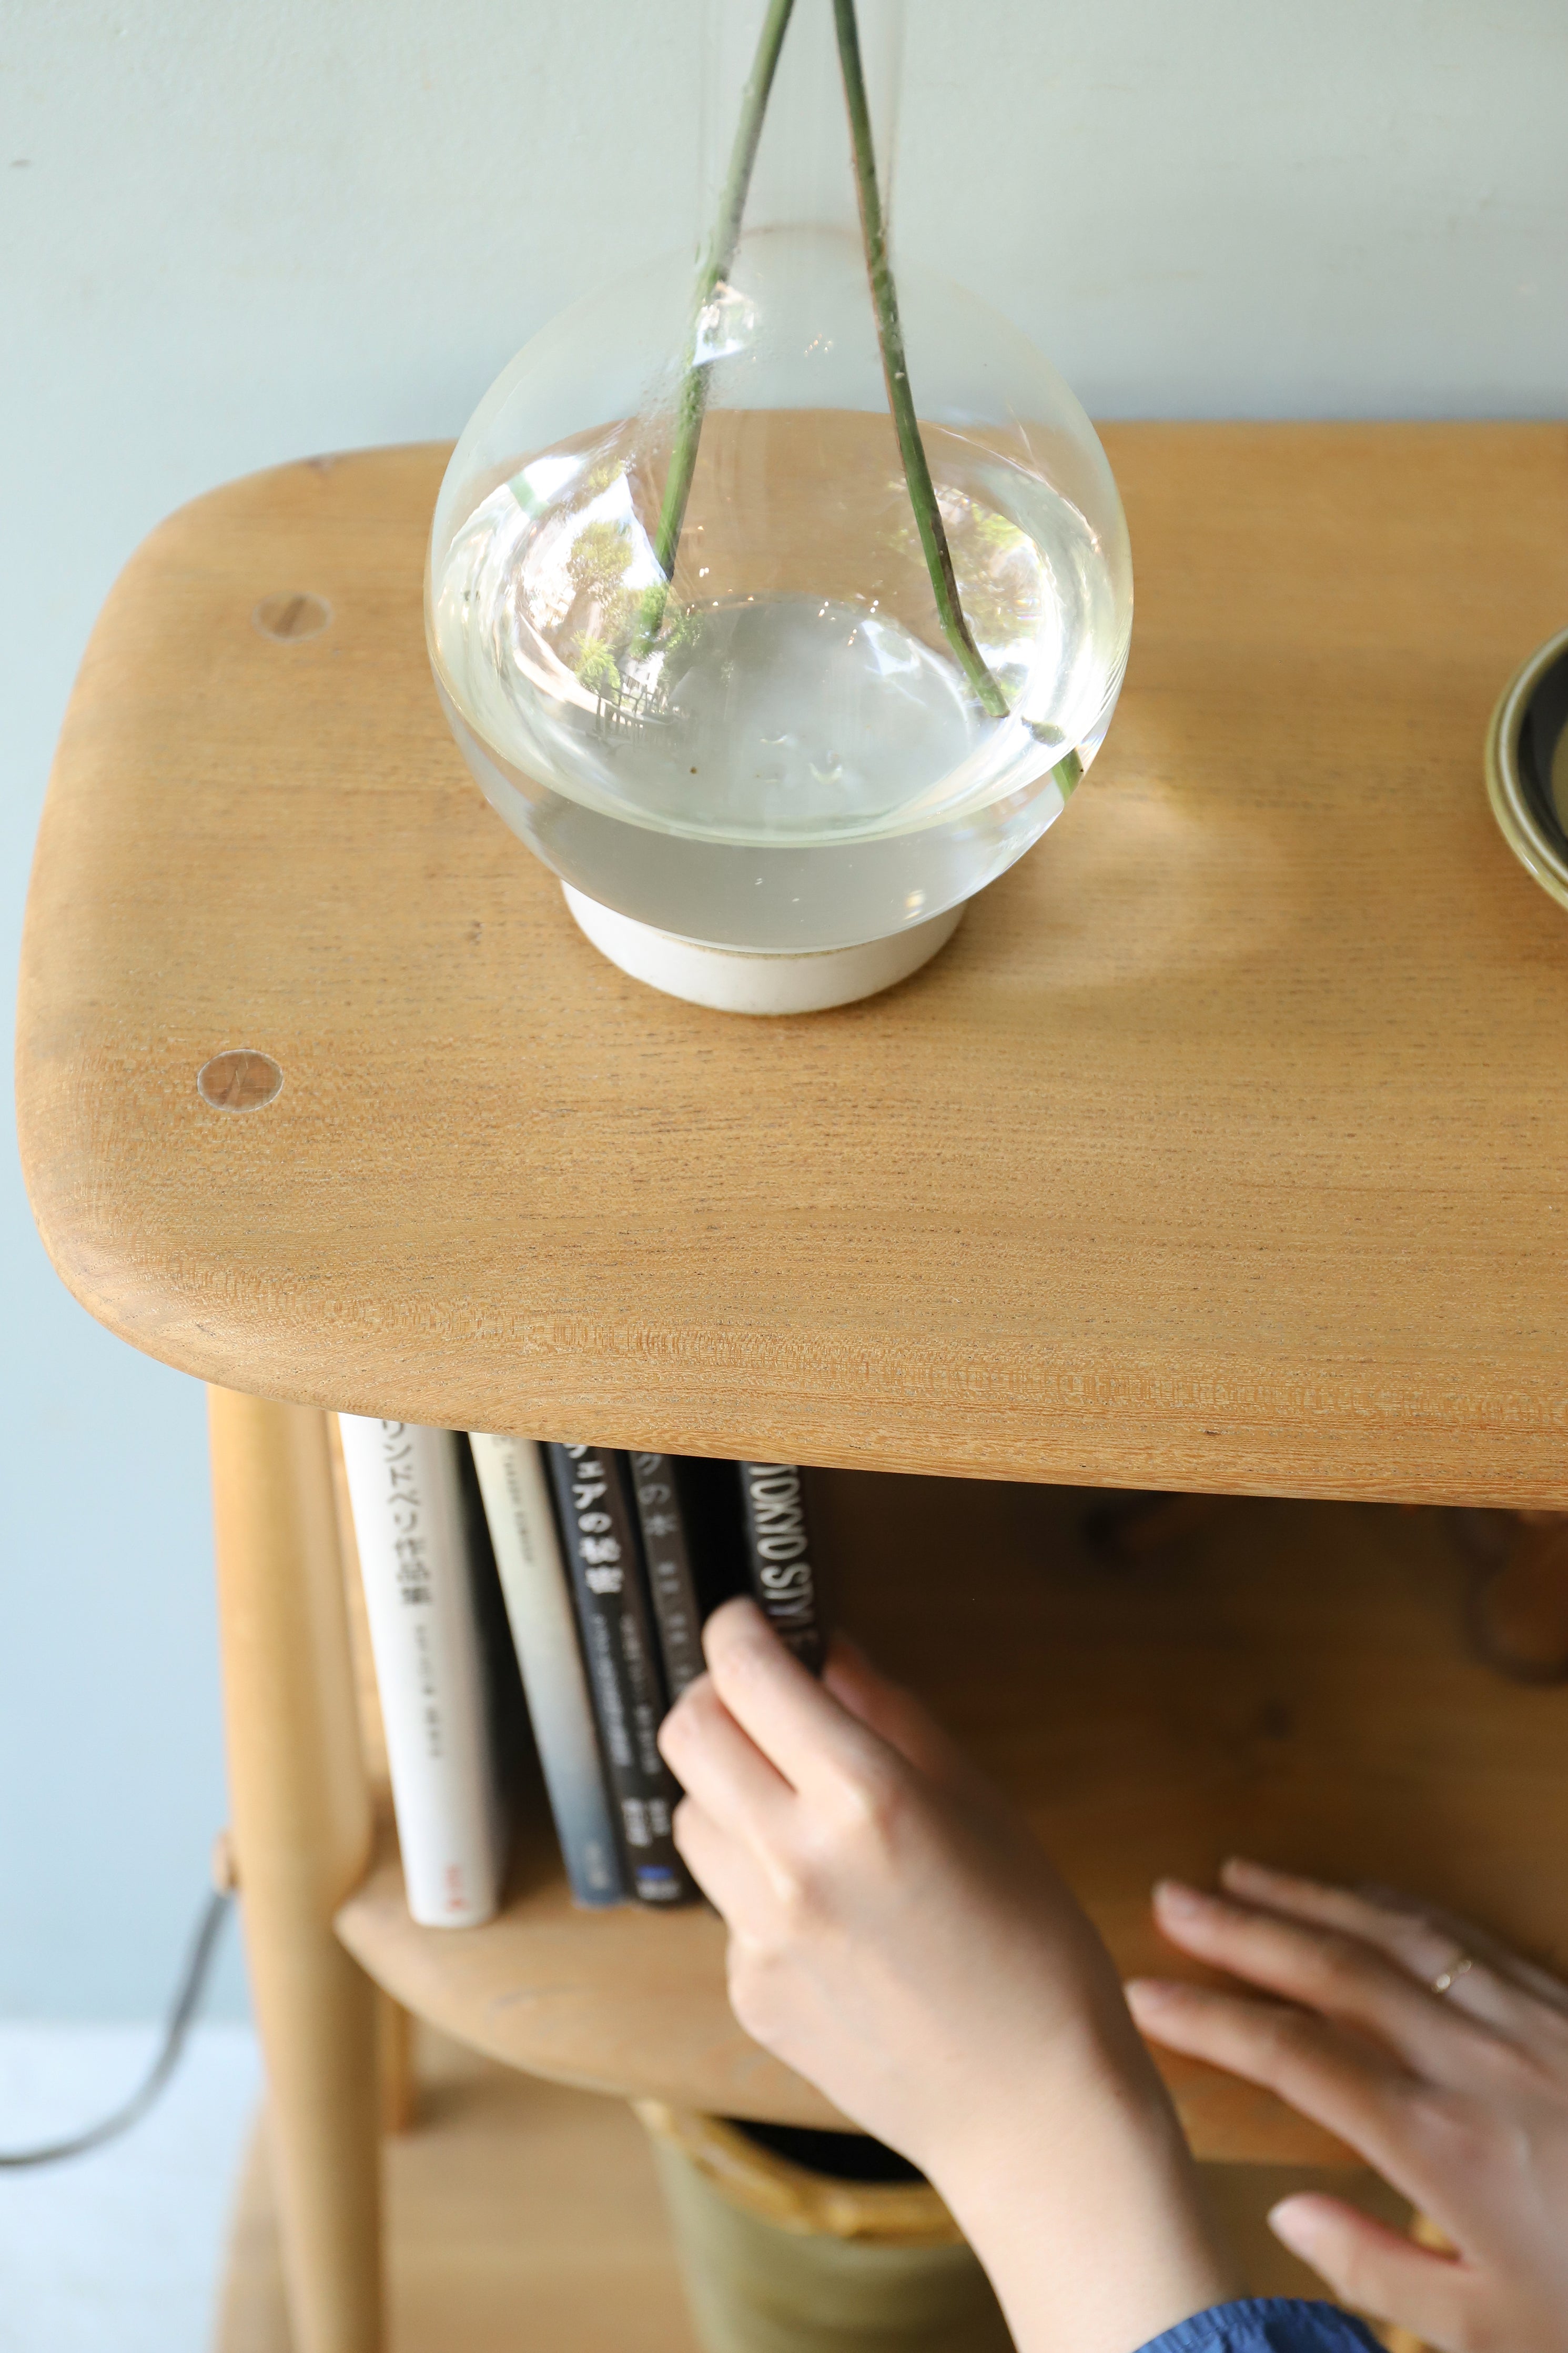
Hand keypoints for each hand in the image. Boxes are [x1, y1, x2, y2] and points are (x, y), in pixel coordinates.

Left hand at [659, 1599, 1237, 2352]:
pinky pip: (725, 1902)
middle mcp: (797, 1859)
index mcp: (865, 1797)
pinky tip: (830, 1912)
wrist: (1031, 2104)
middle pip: (688, 1733)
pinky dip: (758, 1884)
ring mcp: (761, 1932)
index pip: (746, 1673)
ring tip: (803, 1817)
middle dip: (717, 1701)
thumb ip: (887, 1712)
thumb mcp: (977, 1798)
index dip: (739, 1630)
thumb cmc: (1030, 1943)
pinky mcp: (748, 1989)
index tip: (750, 1623)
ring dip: (730, 1794)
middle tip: (761, 1707)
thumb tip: (826, 1649)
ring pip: (691, 1815)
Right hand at [1126, 1859, 1567, 2352]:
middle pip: (1336, 1970)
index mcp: (1444, 2147)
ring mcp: (1529, 2024)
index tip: (1145, 1994)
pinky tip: (1359, 1898)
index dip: (1213, 2020)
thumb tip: (1289, 2208)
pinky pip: (1464, 1937)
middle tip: (1172, 1895)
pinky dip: (1394, 1907)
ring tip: (1242, 1871)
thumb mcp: (1489, 2334)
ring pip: (1398, 1935)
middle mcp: (1479, 2064)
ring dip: (1311, 1896)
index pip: (1296, 2059)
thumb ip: (1378, 2270)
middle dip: (1244, 1929)